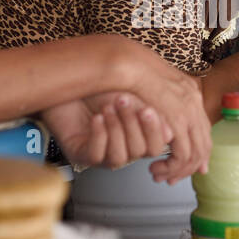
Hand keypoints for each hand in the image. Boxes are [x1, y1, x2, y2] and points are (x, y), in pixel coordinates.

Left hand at [40, 92, 171, 170]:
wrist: (67, 81)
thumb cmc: (98, 86)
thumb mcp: (132, 93)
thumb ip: (151, 111)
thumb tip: (171, 132)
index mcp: (139, 136)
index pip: (156, 146)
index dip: (154, 131)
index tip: (147, 110)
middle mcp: (123, 148)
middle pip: (140, 152)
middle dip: (132, 126)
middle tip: (122, 101)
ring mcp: (103, 153)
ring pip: (120, 157)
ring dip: (115, 130)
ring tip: (107, 108)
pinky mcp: (82, 155)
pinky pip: (97, 155)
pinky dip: (99, 136)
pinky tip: (96, 119)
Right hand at [118, 46, 212, 183]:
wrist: (126, 63)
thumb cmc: (128, 73)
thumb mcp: (151, 90)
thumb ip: (160, 106)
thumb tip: (164, 126)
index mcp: (190, 92)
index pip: (203, 130)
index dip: (199, 152)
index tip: (192, 168)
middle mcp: (194, 101)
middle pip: (204, 144)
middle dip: (189, 167)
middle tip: (171, 179)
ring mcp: (190, 110)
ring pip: (195, 153)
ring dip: (178, 170)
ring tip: (159, 177)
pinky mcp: (179, 120)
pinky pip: (183, 153)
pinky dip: (172, 166)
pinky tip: (156, 169)